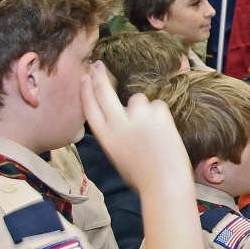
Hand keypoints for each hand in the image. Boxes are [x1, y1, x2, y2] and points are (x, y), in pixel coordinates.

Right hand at [81, 62, 193, 196]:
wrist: (164, 183)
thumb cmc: (143, 177)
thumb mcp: (119, 157)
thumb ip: (116, 135)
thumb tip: (120, 119)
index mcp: (105, 138)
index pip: (90, 108)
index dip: (86, 91)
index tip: (84, 78)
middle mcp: (117, 124)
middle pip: (103, 93)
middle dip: (98, 76)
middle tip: (96, 65)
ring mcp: (137, 116)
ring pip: (138, 99)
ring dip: (144, 109)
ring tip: (152, 132)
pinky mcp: (157, 113)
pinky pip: (158, 106)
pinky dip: (161, 116)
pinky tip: (164, 133)